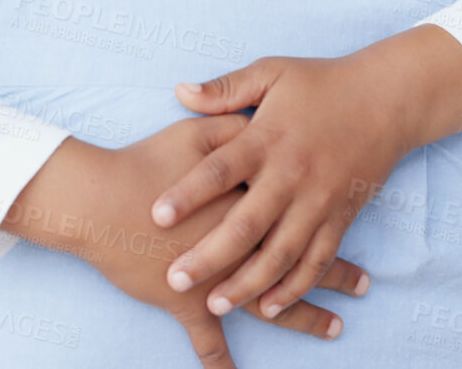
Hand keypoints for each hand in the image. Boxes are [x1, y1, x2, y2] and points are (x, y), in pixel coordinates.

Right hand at [4, 117, 368, 367]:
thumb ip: (234, 122)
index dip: (331, 212)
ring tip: (334, 328)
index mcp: (248, 200)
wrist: (98, 201)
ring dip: (303, 317)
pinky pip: (208, 341)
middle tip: (363, 286)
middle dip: (333, 274)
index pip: (299, 206)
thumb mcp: (196, 132)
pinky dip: (221, 363)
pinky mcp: (188, 303)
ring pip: (270, 302)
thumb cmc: (145, 163)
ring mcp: (218, 279)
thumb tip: (264, 117)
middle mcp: (242, 244)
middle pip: (297, 259)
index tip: (357, 216)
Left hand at [152, 27, 461, 321]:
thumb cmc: (322, 83)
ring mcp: (318, 201)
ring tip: (215, 304)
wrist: (387, 98)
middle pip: (246, 224)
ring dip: (248, 283)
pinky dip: (294, 287)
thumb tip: (179, 92)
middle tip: (175, 278)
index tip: (156, 216)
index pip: (220, 170)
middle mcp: (291, 174)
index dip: (188, 193)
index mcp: (267, 138)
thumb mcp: (271, 72)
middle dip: (209, 255)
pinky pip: (316, 260)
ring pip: (281, 253)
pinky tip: (269, 308)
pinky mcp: (340, 217)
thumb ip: (225, 88)